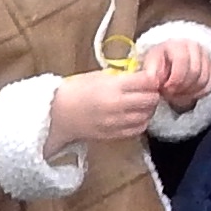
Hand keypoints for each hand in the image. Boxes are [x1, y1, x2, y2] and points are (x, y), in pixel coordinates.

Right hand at [47, 59, 169, 152]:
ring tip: (140, 103)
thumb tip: (140, 77)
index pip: (147, 81)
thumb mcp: (99, 76)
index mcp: (113, 86)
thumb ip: (121, 77)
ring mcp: (117, 122)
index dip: (151, 78)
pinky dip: (140, 122)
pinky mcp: (114, 134)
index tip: (149, 78)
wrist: (58, 113)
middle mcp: (118, 105)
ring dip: (148, 109)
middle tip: (147, 91)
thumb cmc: (75, 91)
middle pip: (151, 99)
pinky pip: (138, 129)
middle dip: (152, 93)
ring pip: (147, 116)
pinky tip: (134, 116)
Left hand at [145, 36, 210, 111]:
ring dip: (189, 92)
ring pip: (203, 81)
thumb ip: (150, 71)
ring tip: (176, 94)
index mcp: (178, 44)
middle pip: (195, 72)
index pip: (182, 60)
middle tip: (170, 93)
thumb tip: (152, 80)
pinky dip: (198, 94)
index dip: (175, 78)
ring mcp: (206, 57)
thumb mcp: (150, 64)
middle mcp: (195, 48)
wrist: (170, 59)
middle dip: (181, 87)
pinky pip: (209, 86)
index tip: (166, 88)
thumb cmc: (160, 62)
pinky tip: (187, 95)